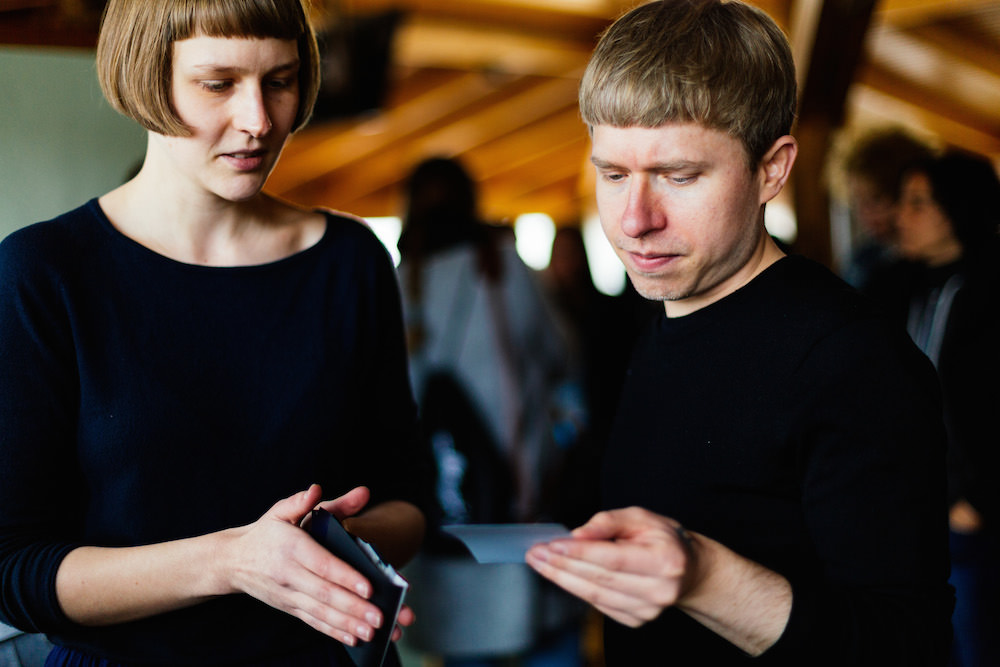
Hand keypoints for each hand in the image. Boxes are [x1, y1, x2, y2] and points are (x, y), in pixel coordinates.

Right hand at [222, 484, 390, 645]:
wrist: (232, 560)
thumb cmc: (267, 532)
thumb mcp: (283, 510)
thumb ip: (306, 500)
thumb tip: (322, 488)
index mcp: (292, 547)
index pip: (322, 564)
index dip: (345, 576)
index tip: (369, 587)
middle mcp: (289, 574)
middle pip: (325, 593)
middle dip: (354, 607)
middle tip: (380, 617)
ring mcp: (288, 595)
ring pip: (320, 612)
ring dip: (348, 624)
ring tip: (372, 632)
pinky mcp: (289, 607)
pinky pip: (313, 622)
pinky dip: (333, 632)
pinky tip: (354, 639)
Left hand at [525, 506, 696, 627]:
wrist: (689, 570)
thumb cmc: (662, 538)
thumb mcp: (641, 517)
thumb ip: (608, 522)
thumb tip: (577, 534)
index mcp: (665, 561)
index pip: (613, 558)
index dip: (580, 552)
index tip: (551, 544)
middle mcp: (659, 590)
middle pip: (600, 579)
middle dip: (562, 565)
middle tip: (535, 552)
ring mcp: (648, 610)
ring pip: (595, 595)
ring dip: (562, 579)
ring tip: (539, 562)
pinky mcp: (637, 620)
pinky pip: (598, 604)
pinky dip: (576, 588)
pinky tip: (560, 575)